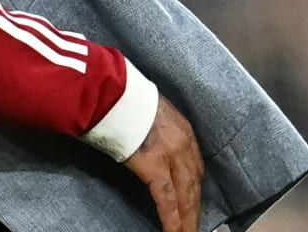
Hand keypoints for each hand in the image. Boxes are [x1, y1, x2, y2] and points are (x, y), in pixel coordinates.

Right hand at [123, 95, 205, 231]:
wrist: (111, 89)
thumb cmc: (123, 95)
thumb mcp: (149, 109)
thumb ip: (154, 129)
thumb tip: (146, 143)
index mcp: (182, 129)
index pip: (195, 166)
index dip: (194, 188)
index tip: (194, 203)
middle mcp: (183, 144)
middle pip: (194, 185)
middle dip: (195, 209)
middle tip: (195, 228)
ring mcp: (171, 156)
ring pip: (185, 196)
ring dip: (187, 220)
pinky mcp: (154, 166)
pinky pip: (167, 200)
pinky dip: (173, 219)